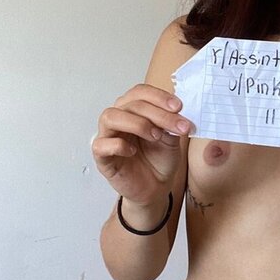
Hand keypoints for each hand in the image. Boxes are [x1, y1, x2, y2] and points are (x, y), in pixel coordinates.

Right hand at [91, 84, 192, 205]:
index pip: (140, 92)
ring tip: (156, 136)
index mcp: (133, 109)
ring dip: (137, 124)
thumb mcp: (171, 138)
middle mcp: (118, 118)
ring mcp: (107, 136)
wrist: (156, 187)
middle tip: (178, 126)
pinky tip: (133, 151)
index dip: (159, 96)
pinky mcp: (101, 156)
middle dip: (158, 114)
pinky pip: (101, 144)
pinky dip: (118, 145)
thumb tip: (177, 110)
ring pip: (110, 116)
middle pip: (131, 104)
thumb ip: (171, 123)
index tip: (178, 107)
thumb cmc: (159, 159)